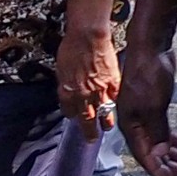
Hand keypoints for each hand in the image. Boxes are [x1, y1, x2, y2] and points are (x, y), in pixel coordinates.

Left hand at [57, 23, 119, 139]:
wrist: (88, 36)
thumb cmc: (71, 48)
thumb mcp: (61, 69)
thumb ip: (66, 84)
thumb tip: (69, 91)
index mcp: (67, 93)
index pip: (69, 112)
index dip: (72, 115)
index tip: (75, 117)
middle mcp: (83, 96)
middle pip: (86, 120)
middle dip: (89, 132)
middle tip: (92, 139)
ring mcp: (99, 90)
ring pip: (104, 112)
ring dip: (105, 122)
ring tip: (107, 127)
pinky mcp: (113, 82)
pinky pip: (115, 97)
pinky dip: (114, 102)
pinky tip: (115, 105)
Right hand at [117, 42, 176, 175]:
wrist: (151, 48)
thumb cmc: (148, 74)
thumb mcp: (153, 106)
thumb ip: (157, 131)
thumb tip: (160, 153)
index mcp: (128, 124)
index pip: (142, 153)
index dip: (156, 168)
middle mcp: (133, 121)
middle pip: (148, 149)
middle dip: (164, 163)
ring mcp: (142, 113)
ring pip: (155, 139)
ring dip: (167, 152)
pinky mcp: (152, 104)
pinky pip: (159, 128)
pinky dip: (168, 137)